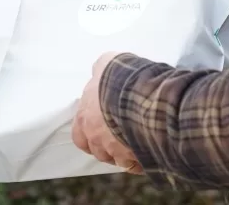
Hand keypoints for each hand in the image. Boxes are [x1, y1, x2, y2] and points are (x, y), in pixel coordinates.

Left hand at [72, 52, 141, 173]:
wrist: (142, 92)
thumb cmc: (121, 79)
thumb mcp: (106, 63)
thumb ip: (101, 70)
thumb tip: (100, 69)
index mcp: (85, 118)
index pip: (80, 136)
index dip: (90, 134)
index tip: (99, 129)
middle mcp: (97, 138)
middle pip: (99, 151)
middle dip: (108, 145)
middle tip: (120, 134)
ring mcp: (116, 150)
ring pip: (118, 160)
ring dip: (125, 153)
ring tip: (136, 141)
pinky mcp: (136, 158)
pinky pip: (138, 165)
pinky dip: (142, 160)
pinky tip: (148, 151)